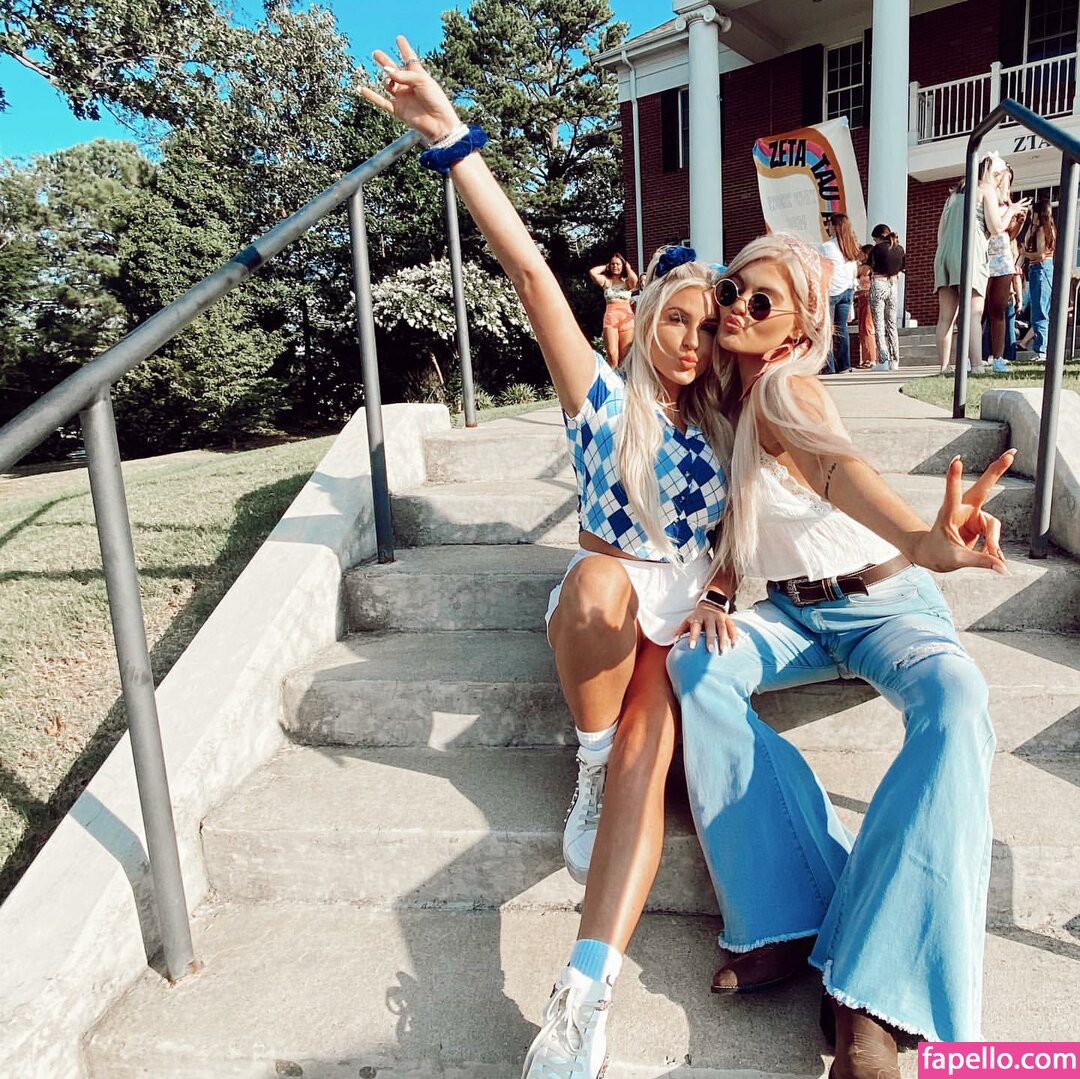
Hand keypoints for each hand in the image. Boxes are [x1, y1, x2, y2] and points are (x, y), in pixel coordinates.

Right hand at [359, 35, 461, 142]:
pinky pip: (381, 101)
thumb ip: (403, 75)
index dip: (404, 48)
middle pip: (394, 70)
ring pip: (388, 83)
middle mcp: (409, 85)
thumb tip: (385, 72)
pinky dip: (370, 95)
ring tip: (390, 81)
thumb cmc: (435, 100)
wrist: (438, 123)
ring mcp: (402, 97)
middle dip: (385, 61)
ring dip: (387, 80)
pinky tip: (360, 88)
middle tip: (375, 53)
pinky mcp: (397, 110)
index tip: (399, 38)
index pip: (409, 59)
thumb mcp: (421, 81)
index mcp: (418, 75)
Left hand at [676, 603, 738, 654]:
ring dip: (724, 640)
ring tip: (724, 651)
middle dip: (710, 640)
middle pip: (710, 628)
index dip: (693, 637)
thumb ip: (681, 631)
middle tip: (711, 651)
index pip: (695, 627)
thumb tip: (675, 642)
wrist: (710, 603)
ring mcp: (719, 617)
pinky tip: (734, 645)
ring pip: (722, 628)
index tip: (691, 647)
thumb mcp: (688, 621)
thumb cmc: (697, 617)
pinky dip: (734, 636)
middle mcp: (709, 617)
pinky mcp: (728, 618)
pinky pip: (732, 627)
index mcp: (697, 618)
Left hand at [909, 450, 1016, 573]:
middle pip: (983, 488)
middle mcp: (962, 509)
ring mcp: (973, 514)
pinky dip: (994, 547)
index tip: (956, 460)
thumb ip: (980, 561)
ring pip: (993, 525)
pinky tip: (993, 557)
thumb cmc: (937, 554)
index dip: (954, 477)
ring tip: (992, 556)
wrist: (932, 555)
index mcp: (949, 513)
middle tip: (1012, 453)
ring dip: (993, 542)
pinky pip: (994, 534)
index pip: (952, 493)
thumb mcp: (956, 560)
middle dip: (998, 470)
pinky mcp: (980, 522)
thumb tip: (1002, 567)